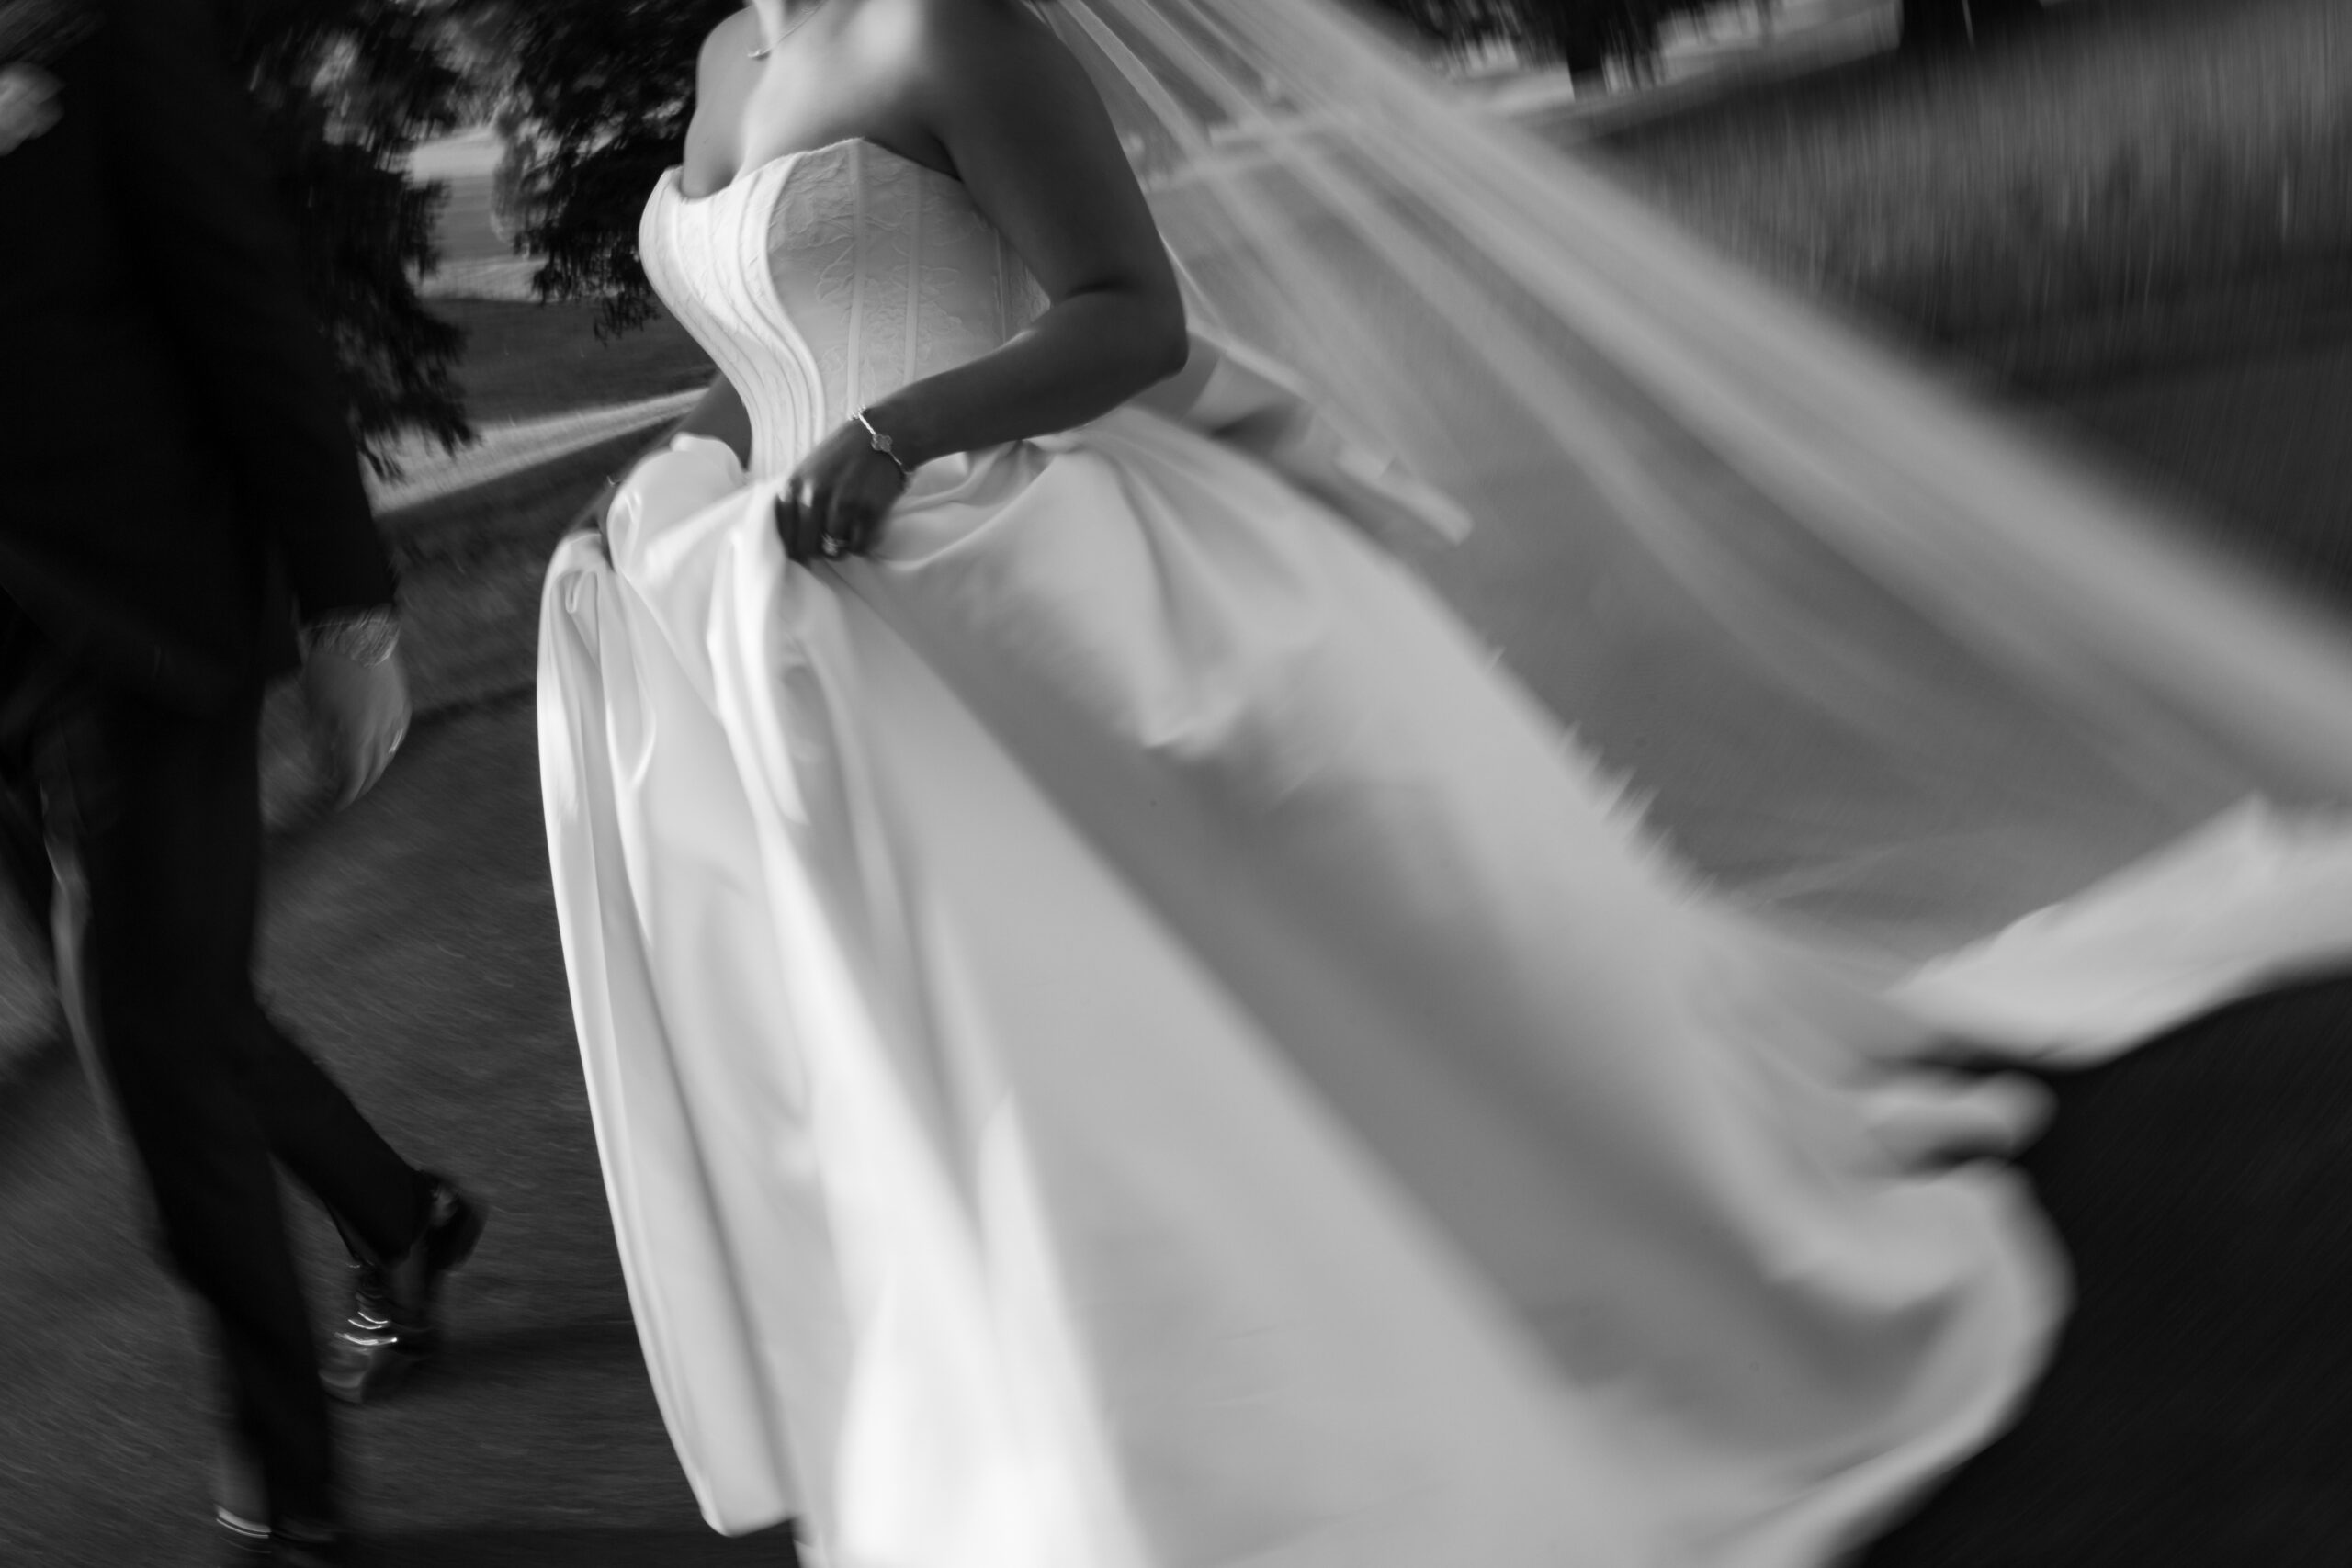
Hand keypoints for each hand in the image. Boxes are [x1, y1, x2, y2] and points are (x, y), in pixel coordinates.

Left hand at [302, 648, 411, 807]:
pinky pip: (397, 736)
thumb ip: (319, 743)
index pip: (353, 778)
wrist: (358, 632)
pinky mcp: (402, 704)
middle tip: (346, 793)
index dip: (344, 796)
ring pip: (388, 755)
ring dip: (374, 768)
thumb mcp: (313, 708)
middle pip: (374, 771)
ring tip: (360, 772)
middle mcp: (381, 731)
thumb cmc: (328, 668)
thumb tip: (322, 770)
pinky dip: (386, 749)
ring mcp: (395, 717)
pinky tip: (378, 748)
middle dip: (359, 786)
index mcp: (357, 735)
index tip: (335, 805)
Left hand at [774, 421, 908, 564]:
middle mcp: (813, 497)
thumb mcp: (807, 470)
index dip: (797, 547)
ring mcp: (842, 505)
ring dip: (842, 546)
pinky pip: (860, 548)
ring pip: (834, 551)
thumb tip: (791, 541)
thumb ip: (795, 500)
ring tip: (850, 529)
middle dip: (819, 549)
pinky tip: (865, 528)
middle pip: (808, 549)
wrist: (884, 434)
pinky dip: (863, 543)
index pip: (785, 537)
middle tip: (830, 540)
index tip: (808, 545)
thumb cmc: (843, 454)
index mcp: (793, 487)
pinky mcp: (868, 512)